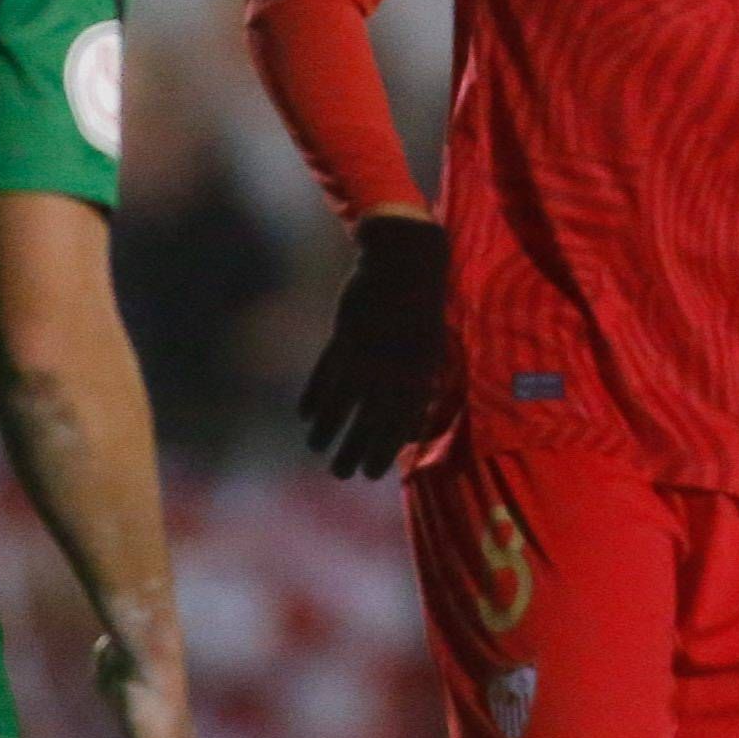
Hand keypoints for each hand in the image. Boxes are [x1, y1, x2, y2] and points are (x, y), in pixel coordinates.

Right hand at [300, 213, 451, 480]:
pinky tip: (306, 417)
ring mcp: (365, 351)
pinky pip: (324, 374)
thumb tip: (411, 428)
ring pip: (342, 401)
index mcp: (419, 373)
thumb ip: (421, 387)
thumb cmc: (421, 311)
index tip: (372, 474)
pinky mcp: (343, 335)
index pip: (399, 424)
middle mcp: (392, 367)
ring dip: (328, 429)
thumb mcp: (431, 349)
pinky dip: (314, 396)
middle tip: (341, 474)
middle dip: (353, 451)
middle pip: (368, 420)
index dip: (383, 451)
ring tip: (317, 448)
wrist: (405, 263)